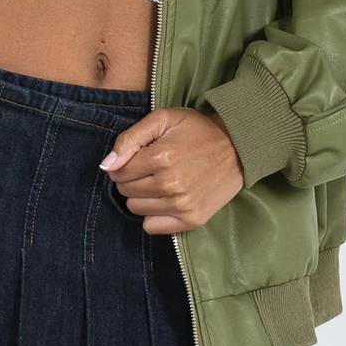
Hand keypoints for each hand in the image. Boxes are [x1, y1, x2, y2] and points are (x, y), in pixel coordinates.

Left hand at [99, 108, 244, 233]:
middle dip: (131, 178)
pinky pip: (153, 227)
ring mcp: (182, 205)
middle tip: (149, 167)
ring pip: (136, 209)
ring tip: (159, 180)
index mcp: (161, 158)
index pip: (119, 172)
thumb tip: (107, 165)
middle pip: (126, 191)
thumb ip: (130, 139)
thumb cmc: (197, 129)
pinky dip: (153, 214)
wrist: (238, 146)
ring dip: (141, 196)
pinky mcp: (193, 220)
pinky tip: (165, 199)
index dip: (122, 163)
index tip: (136, 157)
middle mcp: (170, 185)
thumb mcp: (162, 119)